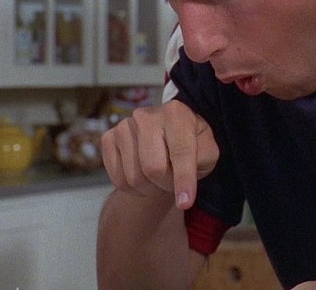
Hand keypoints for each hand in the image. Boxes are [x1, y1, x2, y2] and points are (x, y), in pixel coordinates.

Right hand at [100, 99, 218, 209]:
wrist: (166, 139)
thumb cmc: (192, 145)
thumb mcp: (207, 150)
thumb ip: (202, 160)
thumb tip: (184, 183)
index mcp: (176, 113)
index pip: (180, 152)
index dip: (183, 180)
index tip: (185, 202)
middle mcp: (147, 115)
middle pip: (153, 168)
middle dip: (167, 185)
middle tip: (173, 183)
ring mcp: (124, 126)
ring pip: (134, 177)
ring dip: (151, 188)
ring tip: (160, 178)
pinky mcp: (108, 139)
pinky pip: (118, 179)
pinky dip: (133, 189)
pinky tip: (144, 179)